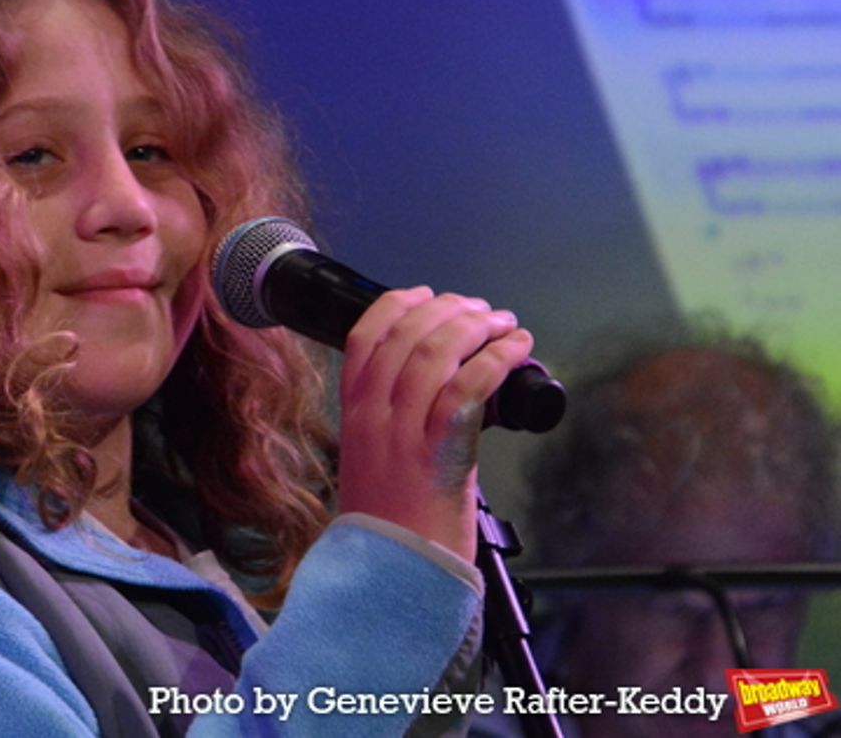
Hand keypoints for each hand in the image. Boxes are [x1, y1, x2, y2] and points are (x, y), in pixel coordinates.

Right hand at [336, 287, 532, 561]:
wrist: (392, 577)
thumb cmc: (392, 526)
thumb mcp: (374, 461)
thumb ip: (392, 423)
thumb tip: (436, 388)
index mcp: (354, 415)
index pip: (365, 336)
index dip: (398, 305)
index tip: (426, 295)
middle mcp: (374, 416)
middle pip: (406, 334)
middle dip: (449, 309)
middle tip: (480, 310)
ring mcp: (404, 433)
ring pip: (437, 353)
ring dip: (477, 327)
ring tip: (504, 324)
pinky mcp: (441, 453)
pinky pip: (468, 388)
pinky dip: (497, 359)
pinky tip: (517, 349)